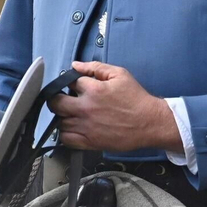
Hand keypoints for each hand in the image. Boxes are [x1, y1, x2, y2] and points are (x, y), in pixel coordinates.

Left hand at [48, 62, 182, 155]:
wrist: (150, 123)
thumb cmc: (136, 98)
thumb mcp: (120, 75)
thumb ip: (96, 67)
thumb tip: (75, 65)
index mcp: (93, 89)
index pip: (69, 83)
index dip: (70, 84)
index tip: (75, 87)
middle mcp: (86, 108)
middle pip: (56, 103)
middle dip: (58, 99)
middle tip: (65, 100)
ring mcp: (86, 126)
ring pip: (59, 122)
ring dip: (63, 117)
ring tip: (72, 114)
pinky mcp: (90, 142)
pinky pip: (66, 139)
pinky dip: (65, 134)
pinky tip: (72, 128)